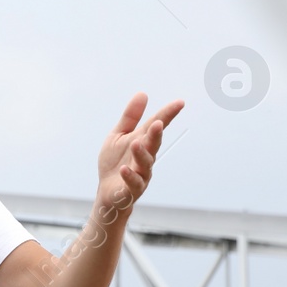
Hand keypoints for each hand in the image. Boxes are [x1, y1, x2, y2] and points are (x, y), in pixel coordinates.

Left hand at [97, 92, 183, 212]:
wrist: (108, 192)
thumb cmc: (115, 163)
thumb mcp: (119, 136)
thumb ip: (130, 117)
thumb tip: (143, 94)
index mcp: (142, 142)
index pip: (157, 126)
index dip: (168, 114)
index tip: (179, 103)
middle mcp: (145, 157)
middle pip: (153, 144)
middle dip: (156, 134)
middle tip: (158, 123)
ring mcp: (140, 173)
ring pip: (145, 163)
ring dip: (141, 153)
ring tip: (136, 144)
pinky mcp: (131, 189)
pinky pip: (133, 182)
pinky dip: (129, 176)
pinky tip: (124, 169)